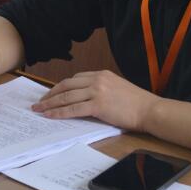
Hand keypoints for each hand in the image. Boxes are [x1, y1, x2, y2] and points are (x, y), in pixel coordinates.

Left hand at [32, 70, 158, 131]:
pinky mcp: (98, 105)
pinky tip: (50, 116)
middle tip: (40, 101)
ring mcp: (96, 91)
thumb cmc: (137, 103)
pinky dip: (59, 112)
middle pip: (66, 85)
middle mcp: (97, 79)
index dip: (61, 87)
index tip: (53, 93)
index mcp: (101, 74)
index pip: (75, 78)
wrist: (150, 110)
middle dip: (51, 94)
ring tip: (39, 109)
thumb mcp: (118, 87)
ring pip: (66, 97)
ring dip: (50, 103)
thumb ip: (102, 88)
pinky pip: (73, 109)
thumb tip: (86, 97)